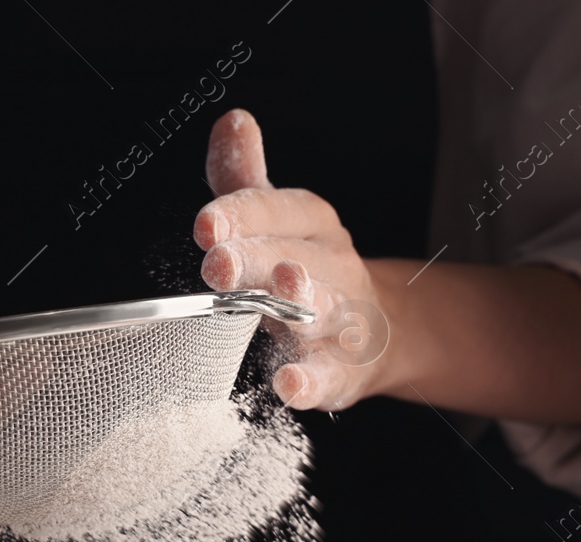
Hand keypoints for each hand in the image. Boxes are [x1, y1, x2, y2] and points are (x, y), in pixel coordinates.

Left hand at [194, 109, 387, 410]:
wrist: (375, 332)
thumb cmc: (306, 267)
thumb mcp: (276, 220)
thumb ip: (244, 178)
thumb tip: (232, 119)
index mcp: (310, 226)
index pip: (278, 211)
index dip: (244, 215)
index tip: (206, 223)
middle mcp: (330, 266)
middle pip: (294, 257)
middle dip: (257, 258)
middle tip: (218, 263)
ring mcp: (340, 320)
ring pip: (323, 308)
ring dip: (301, 301)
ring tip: (281, 291)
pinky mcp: (342, 371)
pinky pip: (327, 375)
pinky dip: (310, 380)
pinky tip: (288, 383)